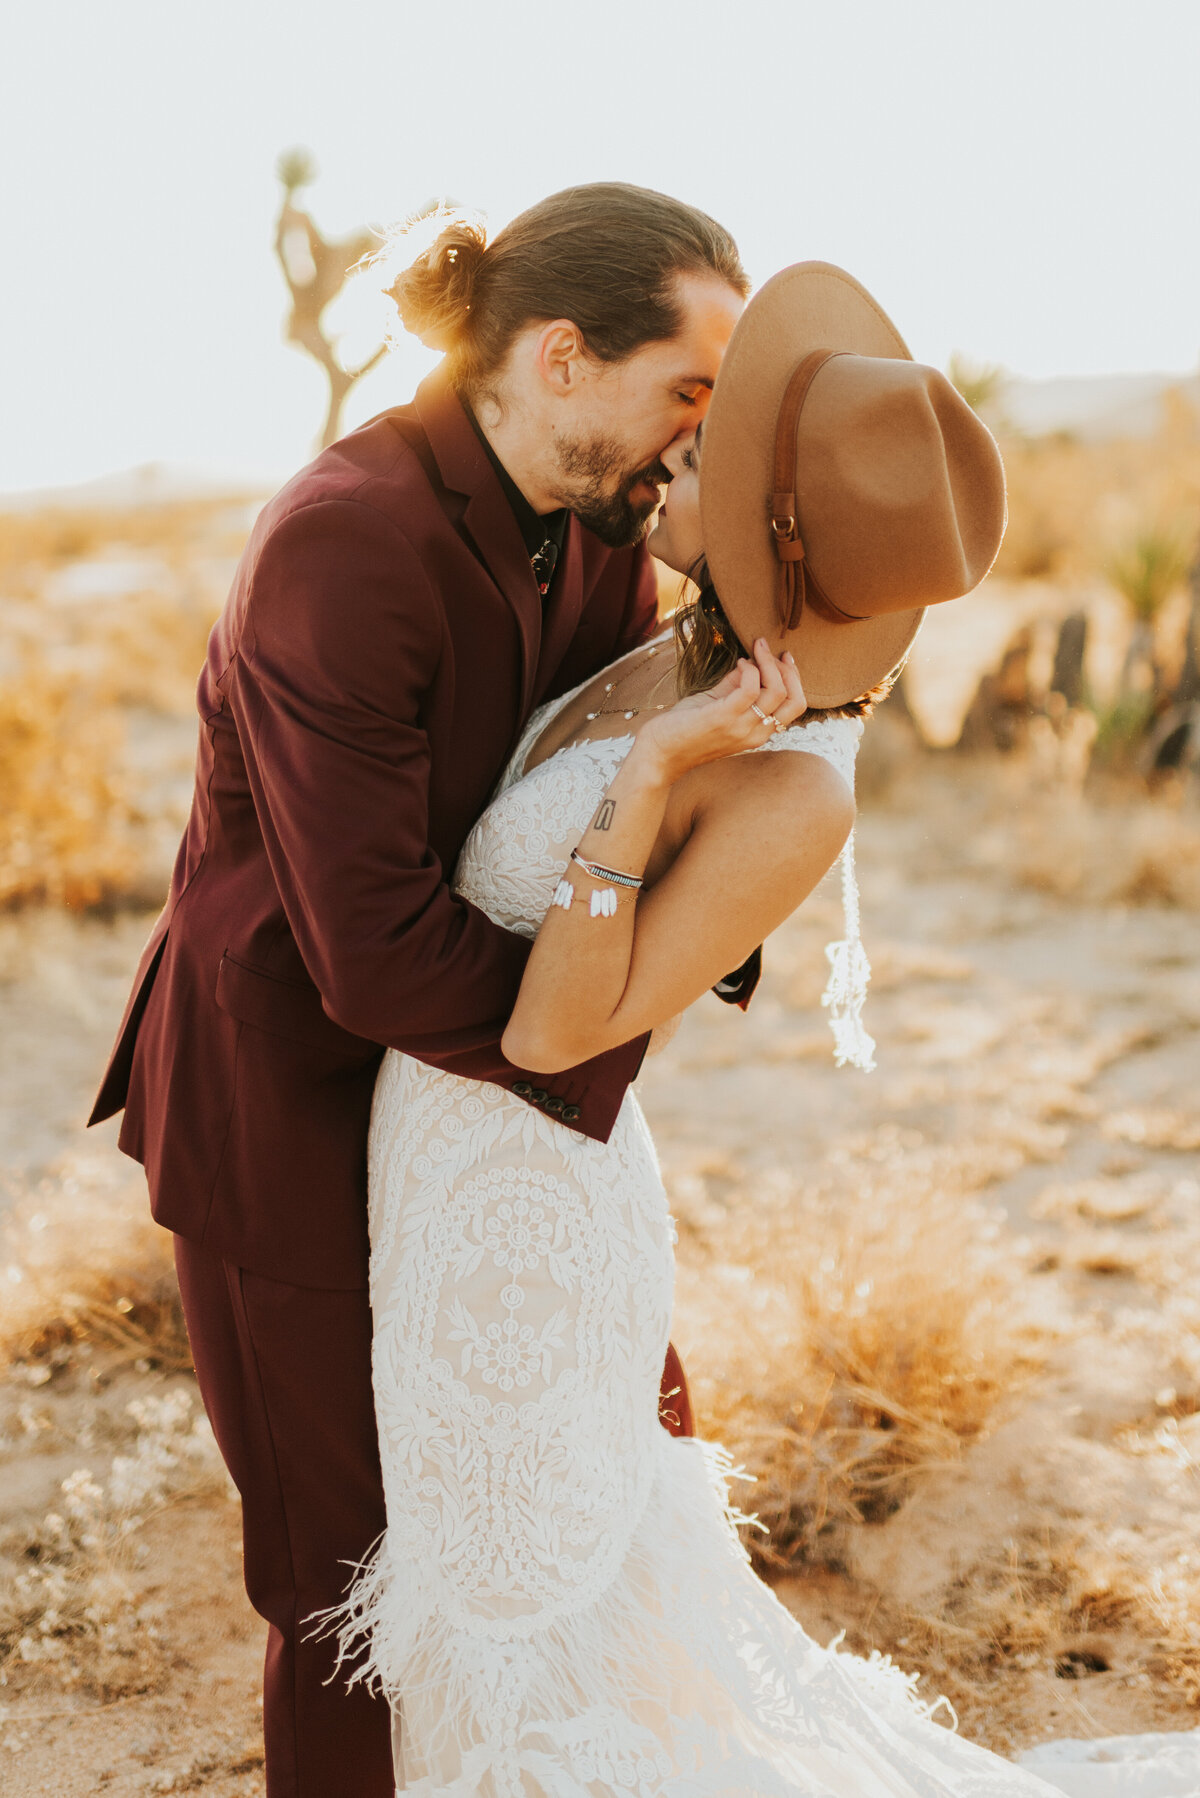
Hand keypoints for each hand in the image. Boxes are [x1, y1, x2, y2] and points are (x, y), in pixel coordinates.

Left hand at [635, 640, 806, 783]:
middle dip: (788, 670)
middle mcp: (756, 734)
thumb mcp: (718, 704)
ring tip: (755, 648)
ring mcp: (741, 728)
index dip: (794, 678)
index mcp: (759, 733)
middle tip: (770, 649)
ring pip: (776, 692)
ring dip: (768, 663)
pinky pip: (749, 689)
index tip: (782, 657)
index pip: (795, 706)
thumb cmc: (686, 729)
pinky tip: (739, 663)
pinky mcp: (723, 718)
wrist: (660, 752)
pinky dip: (749, 669)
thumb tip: (750, 662)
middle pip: (795, 700)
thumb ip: (735, 686)